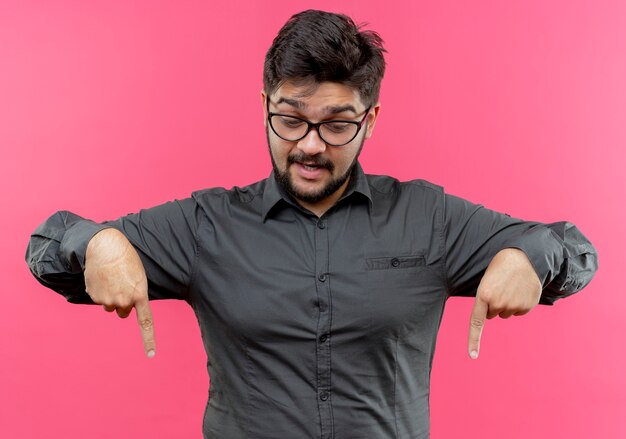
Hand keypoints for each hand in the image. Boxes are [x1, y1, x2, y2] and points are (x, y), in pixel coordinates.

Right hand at [84, 228, 155, 357]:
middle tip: (120, 284)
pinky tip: (101, 278)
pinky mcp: (95, 297)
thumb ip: (136, 293)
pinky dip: (99, 291)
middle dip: (122, 302)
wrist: (105, 247)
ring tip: (111, 278)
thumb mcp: (139, 276)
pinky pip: (99, 299)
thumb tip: (125, 307)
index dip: (148, 340)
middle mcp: (125, 301)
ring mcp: (109, 301)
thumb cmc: (126, 259)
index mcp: (140, 295)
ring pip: (110, 306)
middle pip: (123, 312)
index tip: (150, 354)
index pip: (146, 322)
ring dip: (110, 296)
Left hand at [468, 248, 541, 358]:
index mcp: (483, 295)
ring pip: (506, 313)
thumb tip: (491, 315)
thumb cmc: (502, 267)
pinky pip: (519, 311)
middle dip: (495, 303)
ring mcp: (513, 306)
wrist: (525, 257)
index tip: (473, 356)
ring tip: (511, 286)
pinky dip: (520, 303)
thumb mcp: (487, 280)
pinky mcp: (526, 306)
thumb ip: (486, 299)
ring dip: (508, 303)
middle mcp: (497, 304)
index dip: (474, 340)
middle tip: (501, 286)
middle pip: (493, 314)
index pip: (476, 322)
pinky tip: (522, 289)